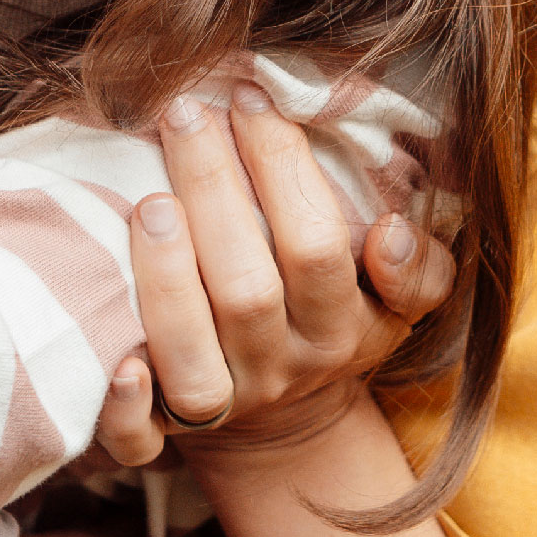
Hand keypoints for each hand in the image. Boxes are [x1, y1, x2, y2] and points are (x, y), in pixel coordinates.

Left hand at [129, 89, 461, 451]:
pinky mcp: (166, 436)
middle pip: (248, 288)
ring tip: (148, 200)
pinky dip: (126, 406)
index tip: (250, 97)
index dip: (283, 169)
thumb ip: (419, 268)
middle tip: (185, 113)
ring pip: (191, 353)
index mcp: (341, 328)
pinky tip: (118, 361)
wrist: (284, 424)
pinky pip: (142, 438)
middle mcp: (281, 367)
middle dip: (214, 192)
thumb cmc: (331, 323)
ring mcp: (223, 405)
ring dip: (165, 276)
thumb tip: (392, 231)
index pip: (316, 245)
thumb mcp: (395, 302)